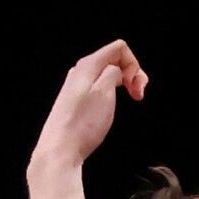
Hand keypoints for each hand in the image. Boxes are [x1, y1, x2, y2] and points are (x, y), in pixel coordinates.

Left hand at [36, 40, 146, 172]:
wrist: (60, 150)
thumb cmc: (82, 124)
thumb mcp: (105, 91)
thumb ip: (114, 72)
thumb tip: (118, 70)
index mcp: (87, 65)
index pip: (118, 48)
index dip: (133, 64)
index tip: (135, 85)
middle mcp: (79, 72)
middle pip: (114, 61)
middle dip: (131, 75)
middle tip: (138, 96)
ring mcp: (76, 87)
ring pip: (107, 75)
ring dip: (123, 86)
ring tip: (128, 103)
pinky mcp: (75, 102)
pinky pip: (99, 88)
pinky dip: (112, 94)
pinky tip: (111, 108)